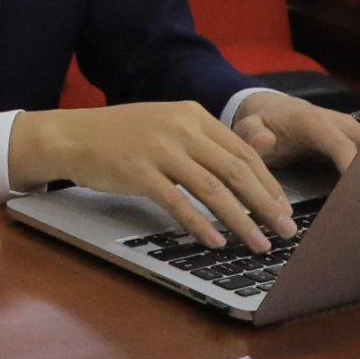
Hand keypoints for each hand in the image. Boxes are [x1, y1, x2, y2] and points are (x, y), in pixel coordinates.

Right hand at [10, 100, 296, 250]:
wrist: (72, 135)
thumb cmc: (122, 135)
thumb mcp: (168, 126)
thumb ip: (206, 140)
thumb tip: (254, 157)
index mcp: (193, 115)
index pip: (243, 151)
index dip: (268, 182)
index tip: (284, 208)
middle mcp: (182, 128)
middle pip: (236, 170)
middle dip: (265, 204)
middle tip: (286, 230)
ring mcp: (160, 149)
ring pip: (213, 189)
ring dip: (241, 220)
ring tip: (259, 243)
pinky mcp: (139, 172)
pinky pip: (178, 202)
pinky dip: (200, 224)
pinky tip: (215, 241)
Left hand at [231, 90, 359, 176]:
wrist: (273, 110)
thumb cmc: (262, 124)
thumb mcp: (248, 127)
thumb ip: (251, 134)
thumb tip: (265, 140)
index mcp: (314, 122)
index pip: (342, 146)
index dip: (353, 168)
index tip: (358, 194)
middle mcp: (340, 124)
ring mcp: (353, 132)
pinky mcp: (358, 143)